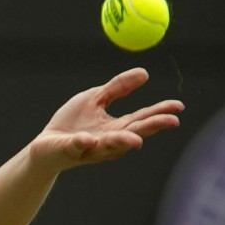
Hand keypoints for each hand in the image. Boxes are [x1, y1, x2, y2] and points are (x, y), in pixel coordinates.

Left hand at [30, 68, 183, 172]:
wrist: (45, 146)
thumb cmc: (72, 124)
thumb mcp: (96, 99)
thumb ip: (118, 88)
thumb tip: (145, 73)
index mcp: (116, 127)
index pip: (142, 119)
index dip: (161, 112)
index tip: (179, 107)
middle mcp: (109, 141)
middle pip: (134, 133)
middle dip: (153, 127)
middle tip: (172, 122)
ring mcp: (92, 148)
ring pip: (111, 145)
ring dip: (124, 141)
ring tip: (137, 140)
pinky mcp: (71, 150)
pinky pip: (79, 146)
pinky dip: (85, 143)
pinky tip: (90, 140)